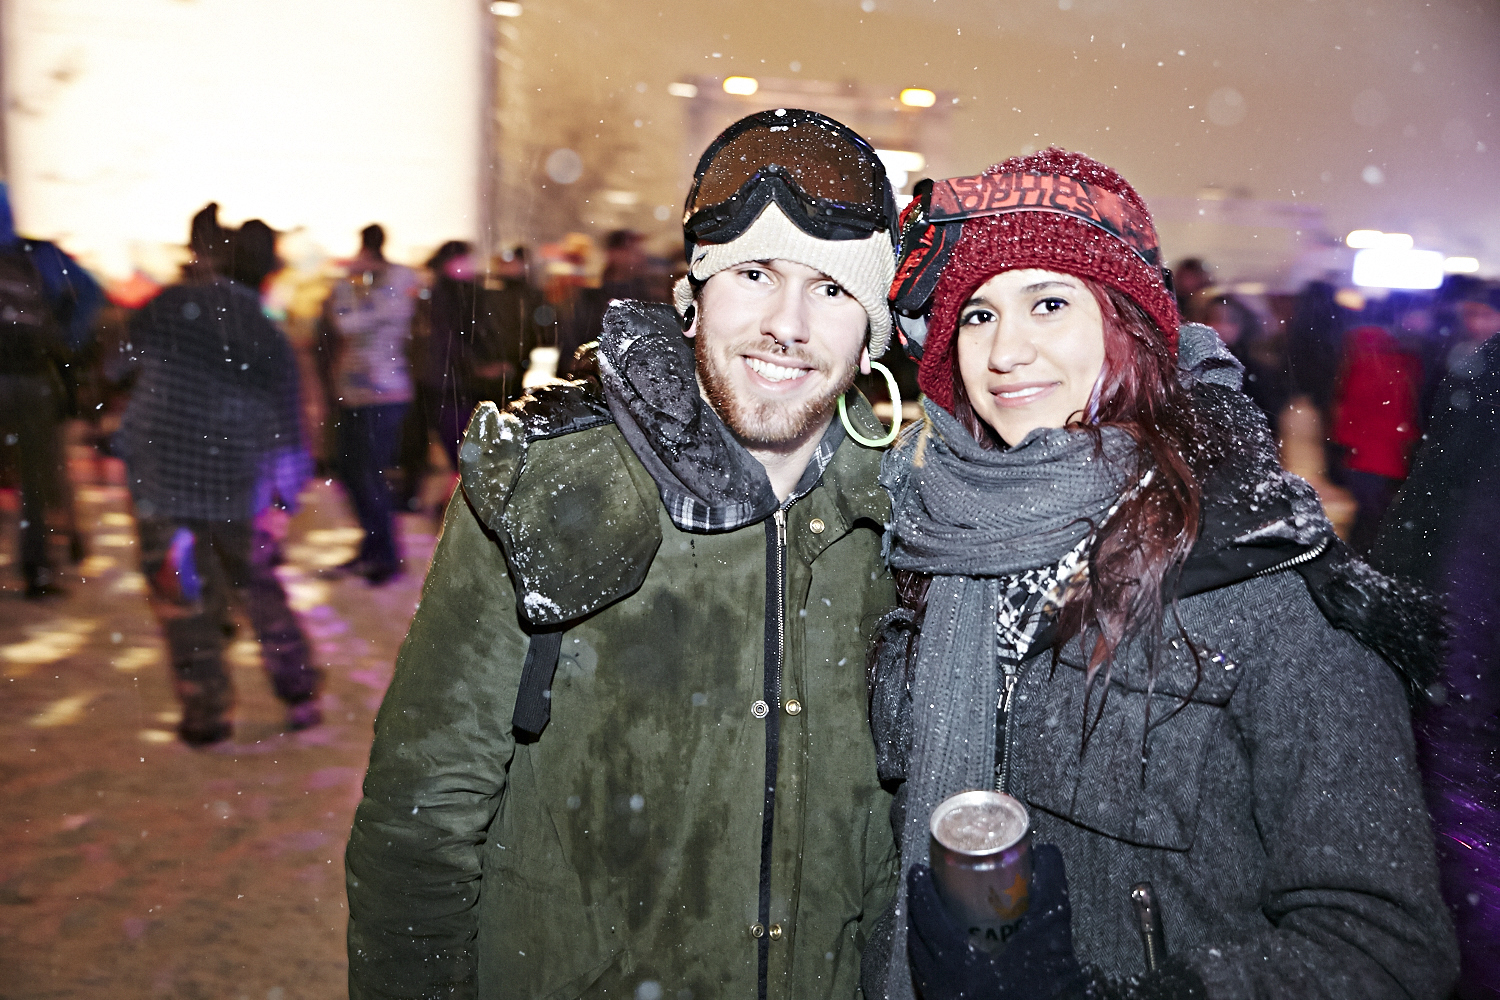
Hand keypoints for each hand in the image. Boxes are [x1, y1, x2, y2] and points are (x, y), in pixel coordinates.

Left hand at [907, 844, 1085, 999]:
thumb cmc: (1046, 986)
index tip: (921, 869)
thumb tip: (1047, 855)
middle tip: (930, 884)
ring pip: (922, 957)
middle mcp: (941, 982)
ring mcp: (943, 996)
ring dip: (925, 930)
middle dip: (922, 906)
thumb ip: (1050, 890)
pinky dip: (933, 956)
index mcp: (953, 962)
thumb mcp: (1052, 933)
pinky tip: (950, 947)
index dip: (920, 889)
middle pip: (918, 935)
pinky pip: (930, 976)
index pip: (925, 917)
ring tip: (937, 910)